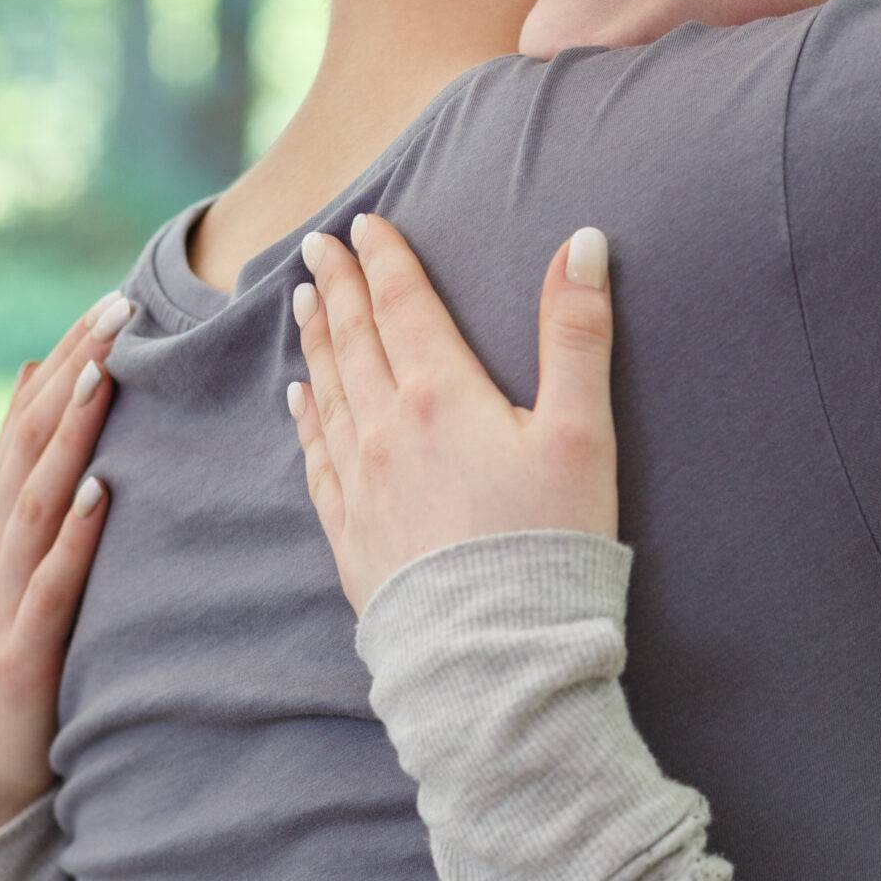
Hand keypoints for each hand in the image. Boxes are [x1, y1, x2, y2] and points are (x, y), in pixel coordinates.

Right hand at [0, 290, 133, 841]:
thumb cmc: (2, 659)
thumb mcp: (5, 560)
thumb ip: (20, 478)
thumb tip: (35, 379)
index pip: (25, 424)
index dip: (64, 362)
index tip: (112, 303)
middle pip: (27, 444)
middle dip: (72, 372)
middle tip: (118, 310)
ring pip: (34, 501)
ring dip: (68, 436)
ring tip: (103, 376)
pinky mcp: (19, 659)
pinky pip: (49, 590)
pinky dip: (72, 539)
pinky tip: (100, 496)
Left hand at [287, 214, 615, 613]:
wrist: (495, 656)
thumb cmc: (549, 543)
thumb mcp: (582, 432)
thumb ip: (577, 334)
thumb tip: (582, 242)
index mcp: (440, 397)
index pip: (403, 307)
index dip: (384, 260)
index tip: (363, 224)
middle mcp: (386, 431)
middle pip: (354, 341)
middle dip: (337, 288)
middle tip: (317, 247)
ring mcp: (361, 485)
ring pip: (328, 393)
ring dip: (315, 342)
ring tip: (302, 303)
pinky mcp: (351, 536)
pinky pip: (317, 460)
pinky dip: (305, 419)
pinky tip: (298, 400)